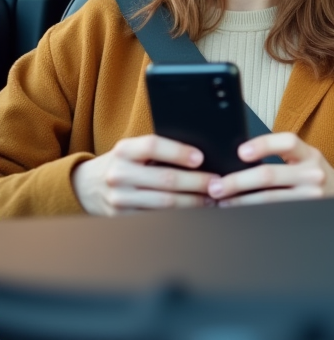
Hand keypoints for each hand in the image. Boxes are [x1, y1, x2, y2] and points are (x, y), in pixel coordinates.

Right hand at [71, 134, 216, 215]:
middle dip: (197, 183)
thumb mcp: (133, 150)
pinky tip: (193, 212)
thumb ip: (159, 150)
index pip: (153, 146)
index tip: (201, 158)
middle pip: (166, 179)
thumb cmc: (122, 163)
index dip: (178, 152)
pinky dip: (178, 215)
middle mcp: (120, 173)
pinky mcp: (121, 218)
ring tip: (211, 200)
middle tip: (217, 184)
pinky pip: (155, 217)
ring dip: (193, 202)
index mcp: (125, 150)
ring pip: (164, 203)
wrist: (85, 186)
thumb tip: (200, 156)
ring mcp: (119, 199)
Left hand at [207, 132, 333, 206]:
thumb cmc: (314, 174)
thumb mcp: (305, 158)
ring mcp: (310, 196)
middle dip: (236, 181)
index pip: (287, 142)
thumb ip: (282, 156)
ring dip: (240, 202)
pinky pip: (274, 214)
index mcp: (309, 153)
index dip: (263, 145)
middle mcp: (312, 173)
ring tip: (221, 203)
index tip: (240, 152)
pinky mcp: (305, 213)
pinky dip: (253, 213)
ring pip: (268, 200)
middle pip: (269, 175)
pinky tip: (240, 213)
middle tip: (214, 187)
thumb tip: (239, 158)